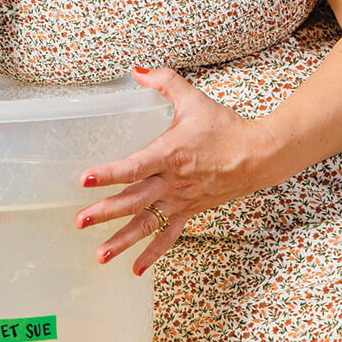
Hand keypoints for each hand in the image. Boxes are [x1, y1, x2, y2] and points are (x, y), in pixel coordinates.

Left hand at [75, 67, 279, 275]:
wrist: (260, 155)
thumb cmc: (225, 127)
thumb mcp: (193, 99)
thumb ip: (164, 81)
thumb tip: (137, 70)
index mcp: (170, 154)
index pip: (134, 166)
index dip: (109, 173)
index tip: (84, 178)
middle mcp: (173, 182)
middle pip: (135, 200)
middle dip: (106, 212)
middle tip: (80, 221)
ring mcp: (181, 201)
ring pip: (148, 224)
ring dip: (123, 241)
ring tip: (99, 256)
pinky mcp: (190, 212)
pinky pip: (168, 236)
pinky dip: (152, 254)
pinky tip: (135, 270)